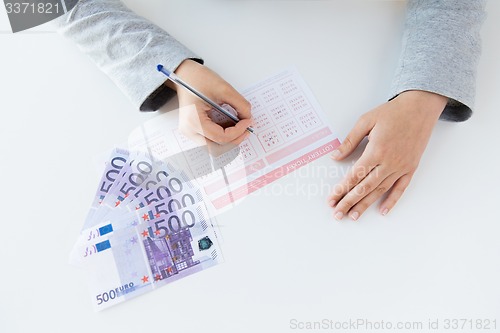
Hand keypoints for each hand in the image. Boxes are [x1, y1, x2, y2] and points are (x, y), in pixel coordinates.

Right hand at [167, 59, 252, 146]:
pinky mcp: (192, 130)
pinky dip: (222, 135)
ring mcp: (189, 132)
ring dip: (228, 139)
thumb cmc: (199, 79)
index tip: (248, 122)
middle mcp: (189, 130)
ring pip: (214, 146)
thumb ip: (240, 105)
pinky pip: (210, 140)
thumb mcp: (224, 89)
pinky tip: (230, 125)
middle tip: (246, 129)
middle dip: (234, 140)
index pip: (220, 137)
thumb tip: (248, 117)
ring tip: (239, 126)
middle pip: (216, 148)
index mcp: (193, 120)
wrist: (184, 75)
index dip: (238, 132)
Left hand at [328, 90, 447, 220]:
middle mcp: (389, 162)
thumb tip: (335, 156)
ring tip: (354, 216)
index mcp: (376, 150)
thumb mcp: (366, 121)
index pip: (354, 176)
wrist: (420, 107)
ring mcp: (401, 167)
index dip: (341, 190)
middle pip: (365, 188)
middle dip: (349, 202)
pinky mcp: (411, 168)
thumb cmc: (392, 112)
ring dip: (366, 205)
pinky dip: (392, 201)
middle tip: (337, 214)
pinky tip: (383, 211)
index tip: (331, 200)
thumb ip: (350, 141)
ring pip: (380, 191)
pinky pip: (400, 188)